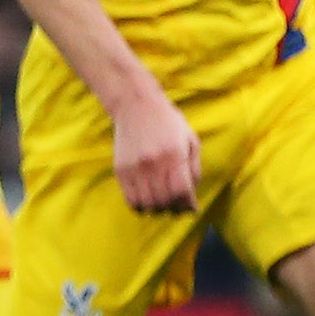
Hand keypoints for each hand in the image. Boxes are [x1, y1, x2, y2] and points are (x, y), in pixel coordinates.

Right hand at [110, 85, 203, 213]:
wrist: (136, 105)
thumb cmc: (168, 122)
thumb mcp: (190, 140)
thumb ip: (194, 169)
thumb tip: (192, 197)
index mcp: (174, 154)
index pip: (181, 191)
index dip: (188, 204)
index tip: (191, 207)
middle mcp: (153, 163)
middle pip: (164, 201)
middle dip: (174, 209)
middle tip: (178, 207)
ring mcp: (135, 167)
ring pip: (148, 203)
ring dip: (158, 209)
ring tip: (163, 204)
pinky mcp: (121, 170)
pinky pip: (131, 199)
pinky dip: (141, 206)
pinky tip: (148, 200)